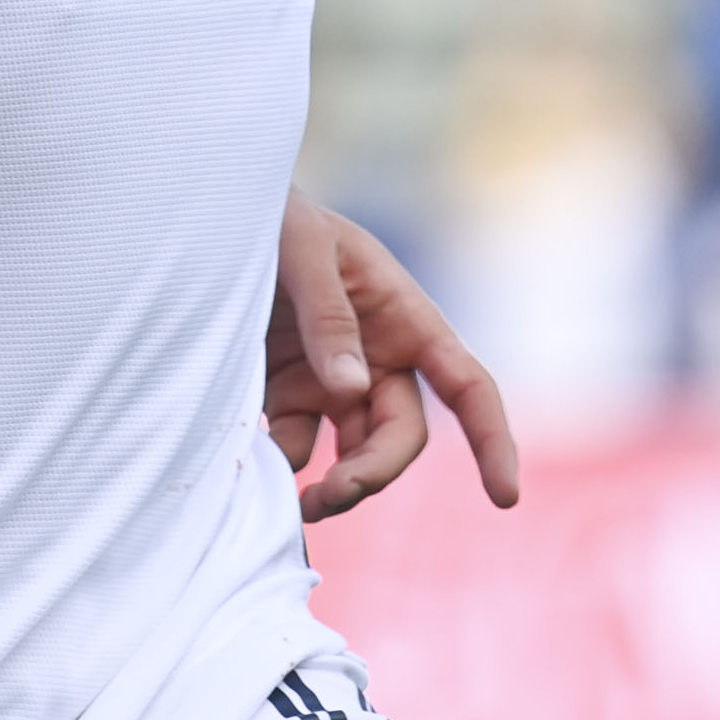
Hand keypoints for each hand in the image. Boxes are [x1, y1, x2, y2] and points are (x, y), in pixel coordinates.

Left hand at [265, 192, 520, 520]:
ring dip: (334, 487)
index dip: (492, 440)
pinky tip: (255, 469)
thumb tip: (351, 390)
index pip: (467, 386)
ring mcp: (333, 380)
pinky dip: (285, 465)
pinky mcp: (287, 393)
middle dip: (374, 473)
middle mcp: (378, 358)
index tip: (503, 496)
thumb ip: (328, 315)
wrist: (215, 214)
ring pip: (353, 453)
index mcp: (404, 318)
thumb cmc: (277, 215)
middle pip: (398, 436)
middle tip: (328, 494)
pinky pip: (299, 444)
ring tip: (295, 505)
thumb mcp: (302, 247)